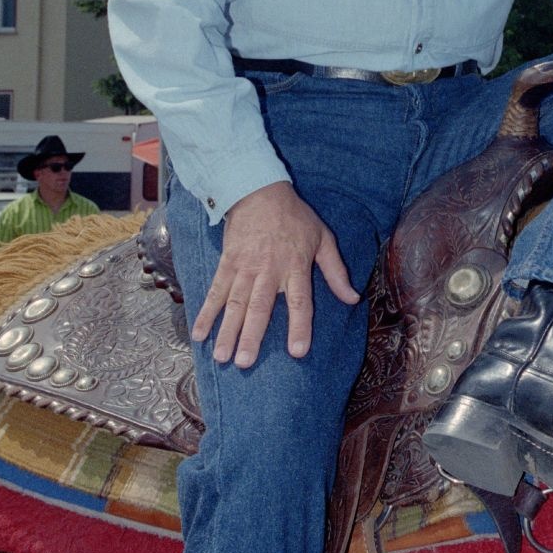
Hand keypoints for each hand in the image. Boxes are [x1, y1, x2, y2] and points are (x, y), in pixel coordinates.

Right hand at [191, 182, 358, 367]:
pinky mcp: (227, 263)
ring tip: (221, 356)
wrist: (259, 190)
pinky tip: (199, 334)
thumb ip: (336, 272)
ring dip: (227, 331)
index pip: (299, 301)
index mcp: (296, 266)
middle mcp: (269, 270)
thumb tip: (353, 298)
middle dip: (251, 336)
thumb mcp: (323, 238)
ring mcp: (245, 267)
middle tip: (244, 363)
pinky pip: (215, 291)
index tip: (298, 352)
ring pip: (235, 303)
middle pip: (259, 307)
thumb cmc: (295, 217)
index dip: (299, 326)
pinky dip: (206, 312)